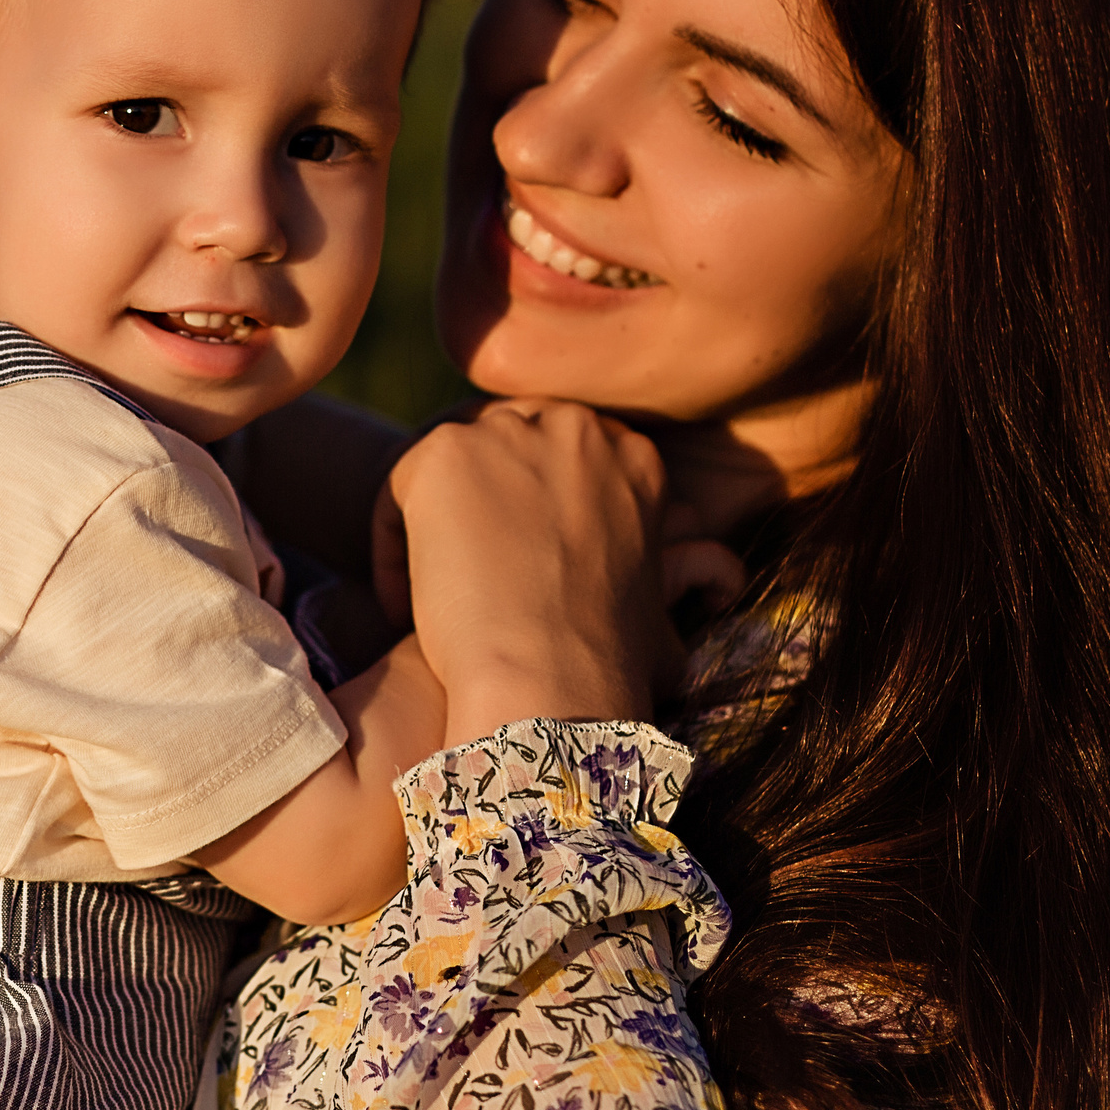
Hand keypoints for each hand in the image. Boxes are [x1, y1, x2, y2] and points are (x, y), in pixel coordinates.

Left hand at [383, 399, 741, 744]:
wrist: (550, 681)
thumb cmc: (610, 667)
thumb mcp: (663, 602)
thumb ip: (673, 565)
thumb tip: (715, 577)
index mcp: (635, 455)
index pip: (557, 450)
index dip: (525, 508)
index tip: (512, 565)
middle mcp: (577, 427)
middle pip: (502, 442)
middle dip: (477, 504)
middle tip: (460, 573)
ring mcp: (507, 434)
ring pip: (449, 464)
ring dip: (434, 526)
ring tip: (428, 595)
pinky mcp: (444, 454)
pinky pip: (398, 489)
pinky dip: (393, 545)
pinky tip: (403, 601)